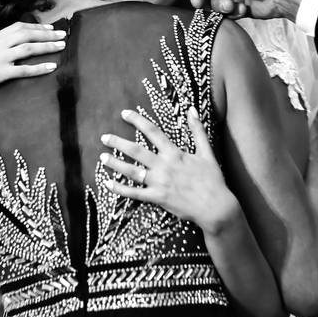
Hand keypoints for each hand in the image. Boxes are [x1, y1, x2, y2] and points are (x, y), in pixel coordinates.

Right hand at [0, 22, 65, 109]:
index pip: (17, 27)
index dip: (35, 27)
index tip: (50, 28)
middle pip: (26, 35)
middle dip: (47, 33)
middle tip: (64, 34)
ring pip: (28, 49)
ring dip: (47, 47)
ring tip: (62, 46)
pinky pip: (23, 70)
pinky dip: (39, 68)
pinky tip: (52, 67)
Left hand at [99, 107, 238, 234]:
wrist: (215, 207)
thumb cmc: (213, 179)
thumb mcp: (207, 152)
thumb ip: (198, 130)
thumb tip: (192, 110)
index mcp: (174, 153)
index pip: (152, 131)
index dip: (137, 120)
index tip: (125, 114)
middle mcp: (164, 166)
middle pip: (136, 150)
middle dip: (118, 142)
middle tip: (104, 137)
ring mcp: (159, 183)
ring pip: (131, 171)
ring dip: (115, 163)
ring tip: (102, 157)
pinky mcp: (157, 198)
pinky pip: (134, 193)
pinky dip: (120, 189)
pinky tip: (108, 184)